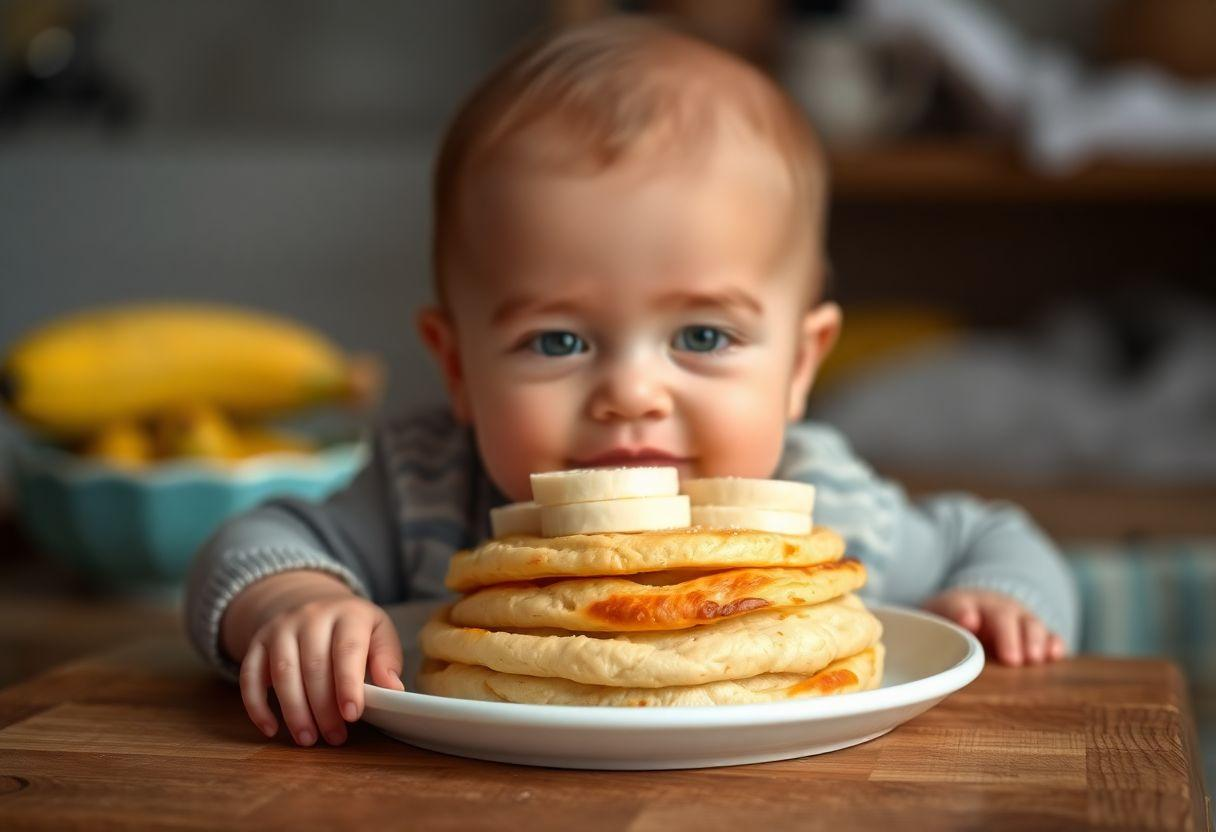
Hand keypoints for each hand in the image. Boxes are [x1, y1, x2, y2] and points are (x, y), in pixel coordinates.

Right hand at [231, 574, 405, 746]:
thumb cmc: (353, 630)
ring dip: (294, 711)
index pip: (347, 650)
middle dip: (323, 707)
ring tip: (308, 739)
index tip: (352, 716)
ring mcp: (280, 627)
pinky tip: (271, 728)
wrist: (313, 604)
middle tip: (334, 738)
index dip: (348, 684)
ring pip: (282, 672)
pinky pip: (250, 675)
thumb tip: (393, 691)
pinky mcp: (257, 642)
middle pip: (314, 665)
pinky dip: (257, 705)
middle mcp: (311, 615)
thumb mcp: (379, 634)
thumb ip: (386, 660)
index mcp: (348, 613)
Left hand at [923, 588, 1065, 666]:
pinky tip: (1055, 654)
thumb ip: (935, 629)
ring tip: (1034, 659)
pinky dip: (1054, 643)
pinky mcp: (1036, 633)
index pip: (958, 605)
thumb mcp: (936, 624)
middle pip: (1001, 616)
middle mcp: (994, 607)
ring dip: (1033, 640)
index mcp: (962, 604)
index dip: (962, 612)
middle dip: (1007, 636)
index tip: (969, 621)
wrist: (974, 610)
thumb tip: (958, 626)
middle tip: (1011, 659)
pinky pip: (1049, 635)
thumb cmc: (951, 625)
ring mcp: (1018, 618)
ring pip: (1029, 623)